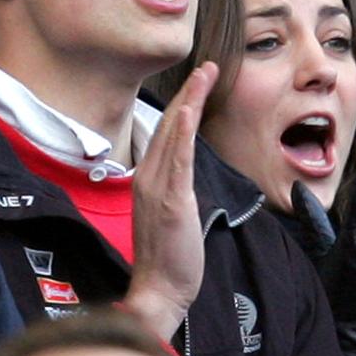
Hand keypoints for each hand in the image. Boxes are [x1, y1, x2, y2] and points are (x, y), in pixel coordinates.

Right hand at [123, 63, 217, 340]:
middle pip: (169, 125)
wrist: (159, 290)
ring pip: (173, 134)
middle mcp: (148, 178)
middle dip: (189, 93)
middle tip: (207, 66)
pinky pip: (177, 159)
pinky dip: (183, 131)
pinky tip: (190, 109)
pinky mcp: (170, 200)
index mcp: (149, 180)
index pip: (167, 135)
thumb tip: (186, 179)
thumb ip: (176, 191)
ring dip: (190, 100)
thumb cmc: (168, 259)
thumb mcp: (171, 216)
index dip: (183, 106)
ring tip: (205, 74)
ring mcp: (157, 188)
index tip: (198, 83)